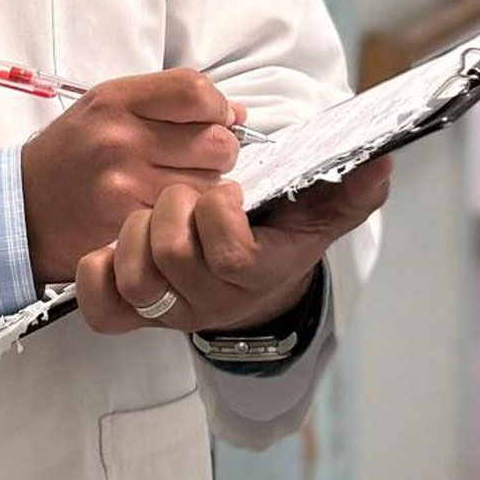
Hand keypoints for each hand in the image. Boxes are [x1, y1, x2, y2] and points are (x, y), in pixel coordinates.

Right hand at [18, 68, 243, 285]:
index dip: (217, 106)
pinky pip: (187, 217)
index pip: (195, 91)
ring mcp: (125, 185)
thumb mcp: (105, 110)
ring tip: (176, 186)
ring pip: (210, 184)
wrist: (21, 210)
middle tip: (196, 160)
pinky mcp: (129, 224)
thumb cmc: (69, 156)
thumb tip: (236, 114)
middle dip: (218, 152)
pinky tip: (167, 211)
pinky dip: (187, 216)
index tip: (213, 119)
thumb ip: (167, 104)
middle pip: (216, 141)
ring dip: (206, 187)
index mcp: (115, 100)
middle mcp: (120, 139)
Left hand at [75, 157, 392, 336]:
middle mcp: (212, 302)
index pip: (230, 253)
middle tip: (185, 193)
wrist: (252, 289)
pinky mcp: (133, 317)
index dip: (219, 213)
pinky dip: (97, 271)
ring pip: (135, 276)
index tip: (226, 189)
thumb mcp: (320, 213)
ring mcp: (171, 313)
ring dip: (134, 233)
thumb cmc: (280, 237)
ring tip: (152, 216)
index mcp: (257, 274)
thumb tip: (382, 162)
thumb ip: (351, 190)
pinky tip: (114, 247)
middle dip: (172, 207)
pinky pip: (101, 306)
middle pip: (172, 255)